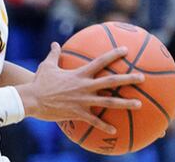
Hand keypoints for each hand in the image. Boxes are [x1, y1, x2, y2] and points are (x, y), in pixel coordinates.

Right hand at [18, 43, 142, 134]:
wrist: (33, 99)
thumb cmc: (40, 82)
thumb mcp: (47, 66)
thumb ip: (54, 54)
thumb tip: (54, 43)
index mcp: (79, 74)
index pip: (100, 61)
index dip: (114, 55)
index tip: (126, 50)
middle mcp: (85, 86)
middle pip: (111, 82)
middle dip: (128, 79)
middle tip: (142, 77)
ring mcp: (83, 101)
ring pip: (109, 103)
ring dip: (125, 103)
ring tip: (139, 104)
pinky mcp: (78, 113)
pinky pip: (95, 121)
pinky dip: (105, 126)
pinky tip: (115, 131)